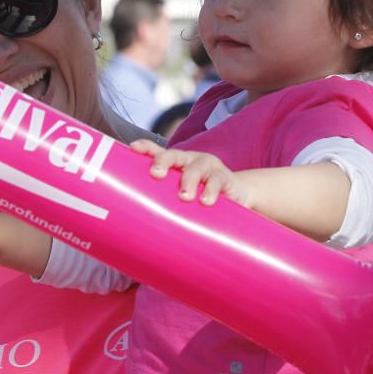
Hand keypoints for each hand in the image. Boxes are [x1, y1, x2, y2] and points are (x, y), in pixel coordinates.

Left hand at [130, 139, 251, 207]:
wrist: (239, 194)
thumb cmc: (203, 195)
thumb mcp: (185, 194)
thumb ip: (168, 201)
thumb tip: (143, 226)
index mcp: (177, 164)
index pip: (158, 152)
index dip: (146, 148)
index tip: (133, 148)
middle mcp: (191, 161)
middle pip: (174, 155)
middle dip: (163, 161)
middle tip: (156, 173)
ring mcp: (208, 167)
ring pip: (195, 169)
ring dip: (188, 181)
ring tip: (184, 196)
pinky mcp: (225, 177)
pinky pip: (216, 181)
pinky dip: (210, 191)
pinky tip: (206, 201)